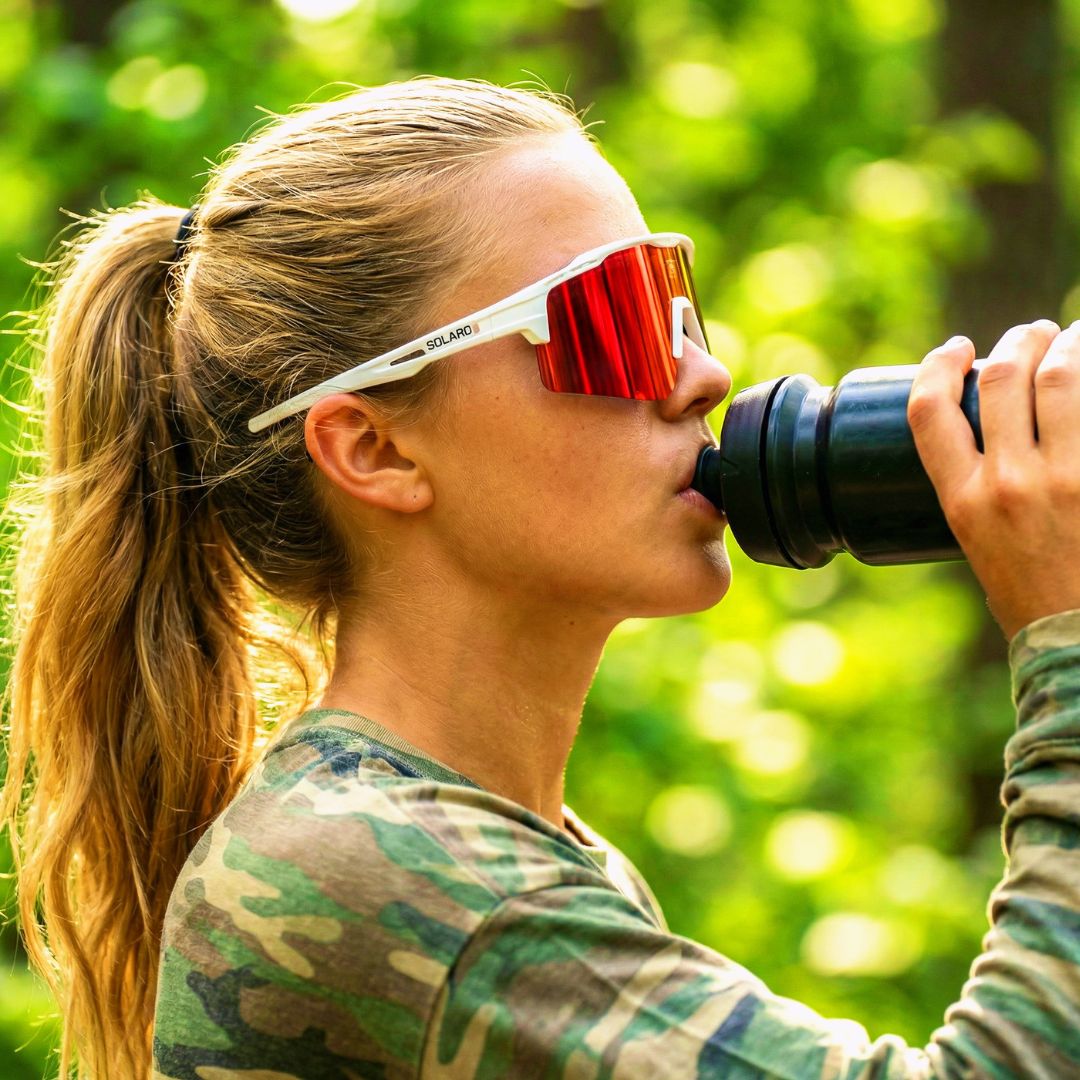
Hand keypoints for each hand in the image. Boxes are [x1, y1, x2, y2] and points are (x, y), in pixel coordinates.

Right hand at [908, 320, 1079, 641]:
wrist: (1079, 641)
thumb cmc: (1031, 600)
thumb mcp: (978, 545)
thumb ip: (981, 490)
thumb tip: (1002, 435)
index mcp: (962, 502)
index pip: (930, 412)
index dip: (938, 366)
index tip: (956, 349)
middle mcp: (1008, 484)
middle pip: (1003, 379)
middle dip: (1017, 341)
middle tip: (1031, 334)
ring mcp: (1066, 478)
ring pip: (1059, 379)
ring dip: (1065, 344)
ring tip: (1071, 338)